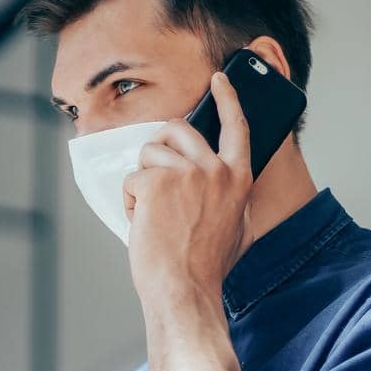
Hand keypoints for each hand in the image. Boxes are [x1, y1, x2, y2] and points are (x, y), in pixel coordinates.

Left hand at [123, 71, 253, 299]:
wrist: (185, 291)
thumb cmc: (206, 268)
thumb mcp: (238, 229)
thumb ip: (233, 198)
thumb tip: (226, 183)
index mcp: (239, 179)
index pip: (237, 127)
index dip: (228, 99)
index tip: (219, 79)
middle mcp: (216, 170)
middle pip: (177, 130)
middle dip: (157, 148)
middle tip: (153, 179)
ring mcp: (187, 174)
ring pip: (149, 154)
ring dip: (143, 182)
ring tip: (153, 215)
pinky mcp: (158, 182)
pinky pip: (133, 178)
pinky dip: (130, 201)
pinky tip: (144, 224)